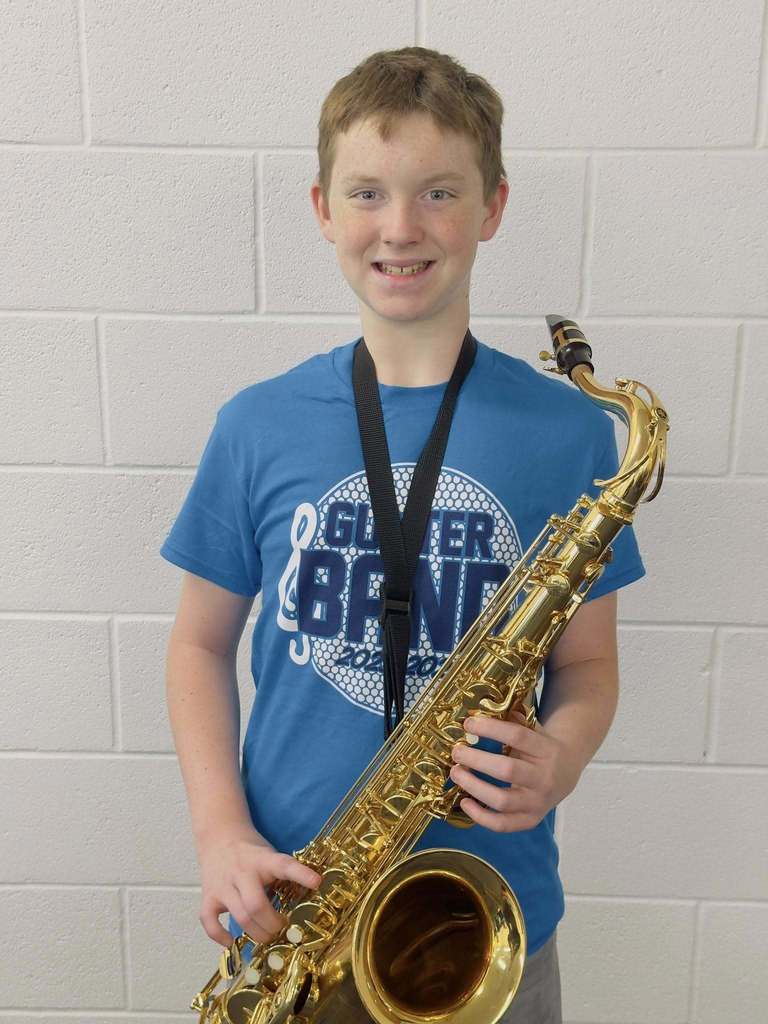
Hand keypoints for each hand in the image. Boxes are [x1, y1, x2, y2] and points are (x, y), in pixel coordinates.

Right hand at [196, 822, 322, 945]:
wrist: (219, 836)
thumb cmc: (251, 853)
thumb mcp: (271, 855)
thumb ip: (284, 875)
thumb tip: (310, 899)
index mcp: (263, 860)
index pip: (284, 865)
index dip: (301, 874)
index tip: (317, 883)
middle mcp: (242, 872)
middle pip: (256, 904)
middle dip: (272, 924)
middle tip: (282, 927)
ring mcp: (222, 885)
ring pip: (239, 916)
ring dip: (257, 933)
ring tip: (268, 935)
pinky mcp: (208, 896)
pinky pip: (210, 921)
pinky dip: (220, 936)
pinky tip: (232, 941)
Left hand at [449, 712, 582, 832]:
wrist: (567, 772)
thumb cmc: (541, 746)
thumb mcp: (533, 728)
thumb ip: (511, 720)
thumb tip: (477, 712)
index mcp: (546, 750)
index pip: (517, 736)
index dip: (490, 729)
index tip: (468, 724)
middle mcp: (544, 778)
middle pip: (507, 770)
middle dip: (476, 760)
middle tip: (457, 752)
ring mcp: (538, 802)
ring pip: (502, 800)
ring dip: (474, 787)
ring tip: (456, 773)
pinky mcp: (530, 820)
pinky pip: (503, 824)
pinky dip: (481, 817)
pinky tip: (465, 802)